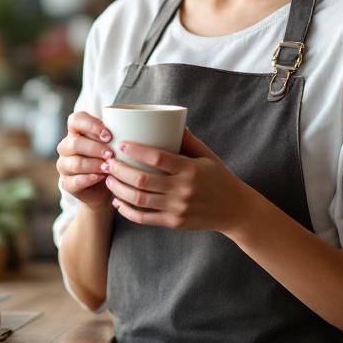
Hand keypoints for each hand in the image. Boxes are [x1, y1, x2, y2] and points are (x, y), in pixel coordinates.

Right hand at [55, 112, 115, 209]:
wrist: (106, 187)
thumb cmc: (110, 159)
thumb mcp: (114, 145)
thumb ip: (117, 135)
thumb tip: (133, 128)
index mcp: (76, 131)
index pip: (75, 120)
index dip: (91, 125)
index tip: (109, 135)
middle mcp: (67, 147)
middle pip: (74, 143)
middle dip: (95, 148)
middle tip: (111, 154)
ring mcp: (64, 165)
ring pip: (75, 163)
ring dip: (94, 165)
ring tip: (109, 168)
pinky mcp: (66, 183)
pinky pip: (74, 181)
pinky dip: (89, 179)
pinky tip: (101, 178)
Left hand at [104, 128, 252, 232]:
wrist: (234, 210)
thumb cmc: (219, 178)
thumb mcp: (207, 156)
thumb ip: (188, 140)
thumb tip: (172, 120)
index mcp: (190, 169)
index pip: (157, 158)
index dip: (136, 151)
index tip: (121, 145)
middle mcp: (182, 189)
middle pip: (142, 179)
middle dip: (119, 170)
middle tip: (108, 162)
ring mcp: (177, 208)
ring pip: (139, 199)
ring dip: (119, 189)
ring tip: (108, 179)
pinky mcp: (173, 222)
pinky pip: (144, 218)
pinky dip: (127, 211)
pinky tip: (118, 201)